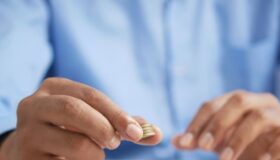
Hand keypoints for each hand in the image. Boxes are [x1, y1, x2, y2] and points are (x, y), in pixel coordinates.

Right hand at [0, 78, 162, 159]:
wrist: (32, 150)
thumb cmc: (70, 130)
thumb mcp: (93, 119)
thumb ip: (122, 124)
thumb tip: (157, 134)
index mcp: (55, 88)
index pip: (91, 96)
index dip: (117, 114)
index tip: (138, 133)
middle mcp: (34, 105)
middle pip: (74, 110)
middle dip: (104, 127)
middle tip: (116, 143)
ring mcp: (27, 132)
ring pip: (73, 142)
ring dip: (95, 152)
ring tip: (97, 153)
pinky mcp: (26, 158)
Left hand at [173, 90, 279, 159]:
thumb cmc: (246, 142)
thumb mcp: (220, 140)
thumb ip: (199, 139)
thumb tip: (174, 141)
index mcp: (236, 100)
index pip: (212, 104)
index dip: (197, 122)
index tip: (186, 143)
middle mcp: (257, 101)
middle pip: (237, 101)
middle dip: (218, 123)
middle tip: (203, 147)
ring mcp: (277, 115)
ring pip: (259, 117)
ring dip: (239, 138)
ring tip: (225, 159)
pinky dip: (270, 149)